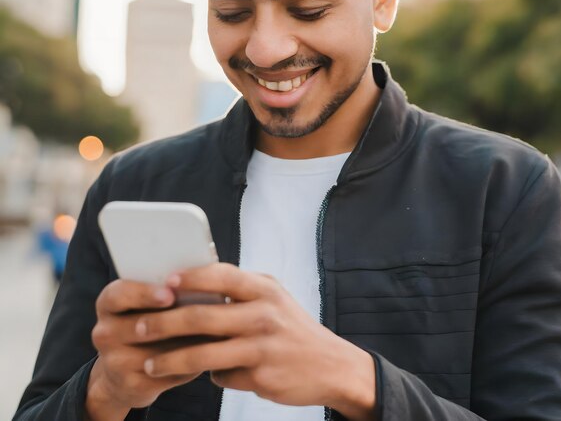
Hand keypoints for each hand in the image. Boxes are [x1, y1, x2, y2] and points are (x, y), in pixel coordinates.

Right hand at [86, 280, 201, 418]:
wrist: (126, 371)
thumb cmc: (149, 322)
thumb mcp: (148, 303)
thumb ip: (169, 289)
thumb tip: (205, 281)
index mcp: (109, 303)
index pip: (118, 294)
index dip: (144, 293)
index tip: (170, 294)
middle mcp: (104, 332)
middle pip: (137, 324)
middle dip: (171, 320)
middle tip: (199, 314)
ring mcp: (114, 362)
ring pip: (155, 352)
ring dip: (186, 344)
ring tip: (213, 333)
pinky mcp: (131, 386)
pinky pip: (165, 373)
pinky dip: (187, 365)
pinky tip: (205, 355)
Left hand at [134, 263, 376, 418]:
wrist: (330, 365)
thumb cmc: (293, 328)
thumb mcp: (274, 298)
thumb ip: (241, 291)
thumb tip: (197, 288)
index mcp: (264, 289)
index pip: (220, 276)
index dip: (189, 278)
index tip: (162, 282)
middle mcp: (263, 314)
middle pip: (203, 316)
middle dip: (165, 323)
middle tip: (140, 328)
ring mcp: (261, 346)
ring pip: (203, 353)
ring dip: (170, 359)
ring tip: (148, 363)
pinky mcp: (260, 375)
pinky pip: (221, 375)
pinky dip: (206, 374)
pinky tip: (195, 375)